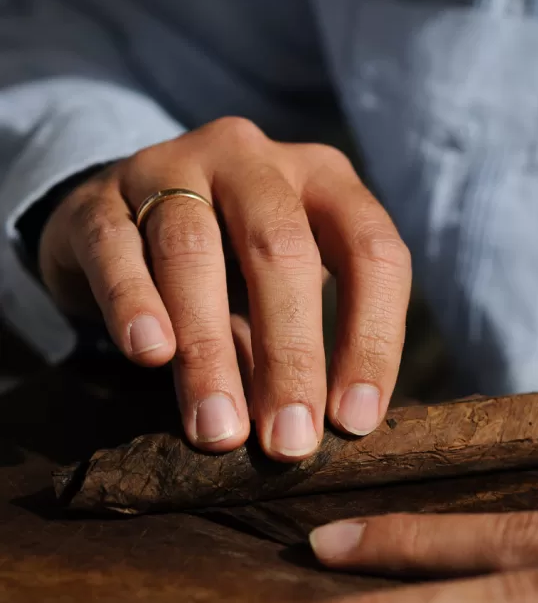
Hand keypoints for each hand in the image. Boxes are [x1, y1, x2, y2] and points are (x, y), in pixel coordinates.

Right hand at [40, 119, 410, 457]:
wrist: (119, 220)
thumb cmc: (225, 268)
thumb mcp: (277, 294)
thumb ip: (293, 348)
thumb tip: (308, 431)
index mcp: (323, 180)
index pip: (372, 251)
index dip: (373, 338)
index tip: (355, 422)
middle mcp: (254, 160)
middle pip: (281, 248)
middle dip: (291, 355)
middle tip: (290, 441)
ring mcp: (172, 167)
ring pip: (193, 249)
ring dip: (209, 349)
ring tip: (220, 427)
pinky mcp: (99, 198)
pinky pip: (116, 247)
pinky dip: (135, 302)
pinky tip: (151, 353)